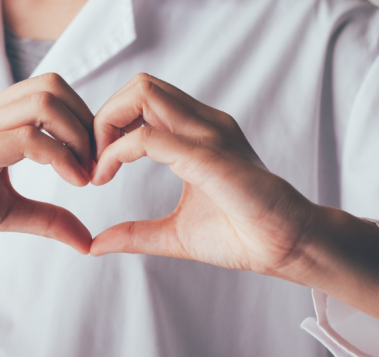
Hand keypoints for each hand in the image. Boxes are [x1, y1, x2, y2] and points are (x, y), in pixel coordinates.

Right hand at [0, 74, 93, 286]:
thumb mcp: (6, 213)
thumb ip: (47, 218)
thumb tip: (87, 240)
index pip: (52, 91)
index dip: (84, 121)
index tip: (95, 163)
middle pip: (54, 86)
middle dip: (87, 124)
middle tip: (95, 166)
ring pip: (44, 102)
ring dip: (78, 137)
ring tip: (84, 176)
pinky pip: (25, 138)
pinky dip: (59, 157)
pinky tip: (71, 182)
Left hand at [90, 73, 314, 273]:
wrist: (286, 248)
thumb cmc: (240, 235)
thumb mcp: (173, 234)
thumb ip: (135, 234)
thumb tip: (95, 245)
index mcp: (197, 133)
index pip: (143, 99)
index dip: (108, 126)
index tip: (95, 169)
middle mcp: (203, 123)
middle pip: (139, 85)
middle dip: (103, 118)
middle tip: (91, 161)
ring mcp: (208, 134)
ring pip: (142, 92)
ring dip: (106, 124)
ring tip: (98, 166)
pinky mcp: (208, 156)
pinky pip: (150, 136)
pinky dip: (117, 151)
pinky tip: (107, 175)